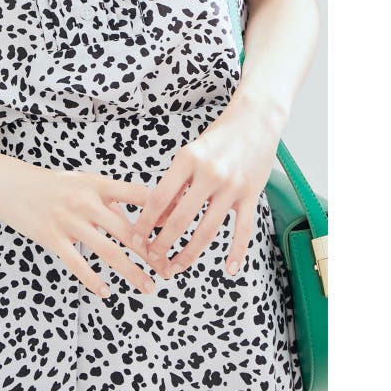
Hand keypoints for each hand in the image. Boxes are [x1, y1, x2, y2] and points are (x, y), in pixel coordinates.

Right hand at [0, 160, 158, 298]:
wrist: (8, 182)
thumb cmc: (49, 184)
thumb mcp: (80, 182)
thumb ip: (108, 199)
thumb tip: (132, 219)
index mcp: (96, 184)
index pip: (138, 195)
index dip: (162, 210)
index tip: (182, 227)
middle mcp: (85, 201)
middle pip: (128, 229)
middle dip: (151, 251)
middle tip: (169, 268)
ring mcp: (68, 220)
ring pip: (107, 250)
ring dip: (131, 271)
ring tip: (148, 286)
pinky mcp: (52, 237)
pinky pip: (77, 263)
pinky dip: (93, 280)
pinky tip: (106, 292)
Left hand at [130, 96, 282, 279]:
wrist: (255, 120)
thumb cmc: (217, 138)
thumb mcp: (190, 154)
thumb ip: (176, 184)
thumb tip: (156, 216)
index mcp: (188, 159)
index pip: (160, 197)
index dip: (145, 221)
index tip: (136, 237)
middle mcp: (209, 173)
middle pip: (181, 218)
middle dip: (163, 242)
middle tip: (152, 258)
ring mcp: (232, 186)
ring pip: (208, 230)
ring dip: (189, 253)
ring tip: (175, 267)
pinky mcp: (252, 195)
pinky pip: (243, 230)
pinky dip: (236, 253)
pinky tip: (228, 270)